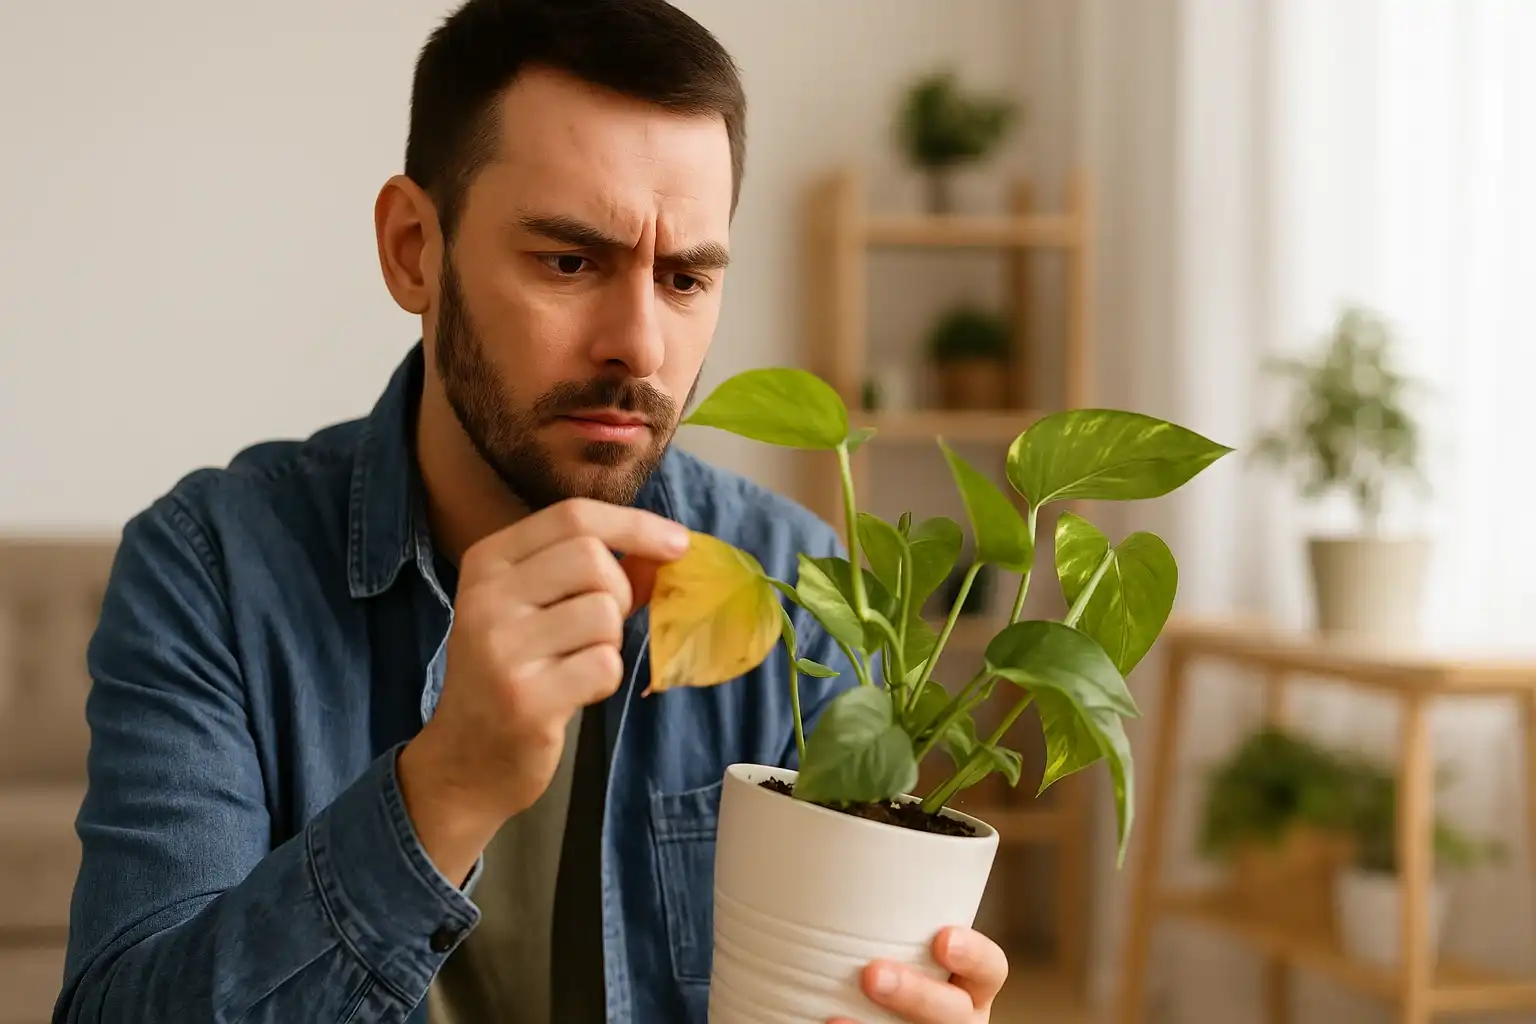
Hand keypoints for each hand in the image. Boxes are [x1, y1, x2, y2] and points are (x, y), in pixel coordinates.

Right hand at [398, 498, 689, 882]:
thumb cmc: (511, 671)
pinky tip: (575, 692)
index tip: (677, 544)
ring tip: (578, 662)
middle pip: (592, 558)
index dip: (635, 525)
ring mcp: (502, 648)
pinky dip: (606, 679)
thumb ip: (583, 569)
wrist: (463, 759)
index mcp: (486, 562)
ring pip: (603, 613)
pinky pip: (604, 665)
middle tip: (603, 626)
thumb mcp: (529, 605)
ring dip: (611, 641)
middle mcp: (486, 597)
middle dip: (621, 591)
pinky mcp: (525, 699)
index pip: (573, 516)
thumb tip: (665, 547)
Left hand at [832, 927, 1007, 1023]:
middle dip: (917, 996)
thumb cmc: (883, 955)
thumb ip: (887, 912)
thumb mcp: (900, 935)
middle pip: (954, 1014)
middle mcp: (959, 1017)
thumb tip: (816, 841)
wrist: (864, 1006)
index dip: (974, 955)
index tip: (942, 937)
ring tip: (834, 1017)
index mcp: (968, 983)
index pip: (991, 968)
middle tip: (871, 974)